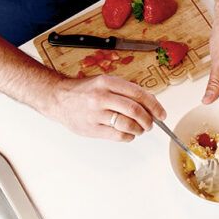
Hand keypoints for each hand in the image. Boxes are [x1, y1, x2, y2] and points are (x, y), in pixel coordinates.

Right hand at [43, 74, 166, 141]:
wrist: (58, 98)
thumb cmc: (84, 91)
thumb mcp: (104, 82)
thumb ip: (125, 90)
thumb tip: (150, 102)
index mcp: (107, 82)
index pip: (138, 94)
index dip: (154, 105)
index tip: (161, 113)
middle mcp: (101, 97)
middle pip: (135, 110)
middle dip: (148, 119)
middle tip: (151, 123)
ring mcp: (96, 113)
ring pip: (127, 124)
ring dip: (139, 129)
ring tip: (140, 129)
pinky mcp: (91, 128)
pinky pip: (117, 135)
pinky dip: (128, 136)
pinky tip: (128, 134)